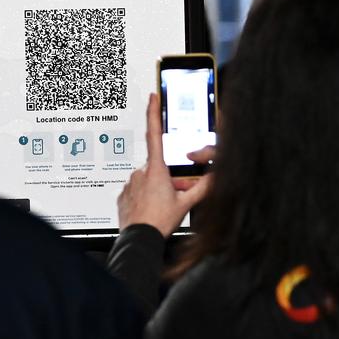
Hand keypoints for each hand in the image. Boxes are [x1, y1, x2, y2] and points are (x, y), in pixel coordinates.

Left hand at [117, 94, 211, 236]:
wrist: (138, 240)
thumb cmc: (158, 222)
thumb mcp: (186, 204)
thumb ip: (202, 188)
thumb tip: (215, 178)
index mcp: (156, 169)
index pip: (154, 133)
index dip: (153, 113)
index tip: (153, 98)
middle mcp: (140, 172)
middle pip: (159, 168)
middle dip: (168, 179)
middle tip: (175, 196)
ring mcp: (130, 184)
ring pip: (147, 181)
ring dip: (156, 189)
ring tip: (162, 208)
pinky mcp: (123, 196)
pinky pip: (136, 192)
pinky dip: (144, 198)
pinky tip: (150, 210)